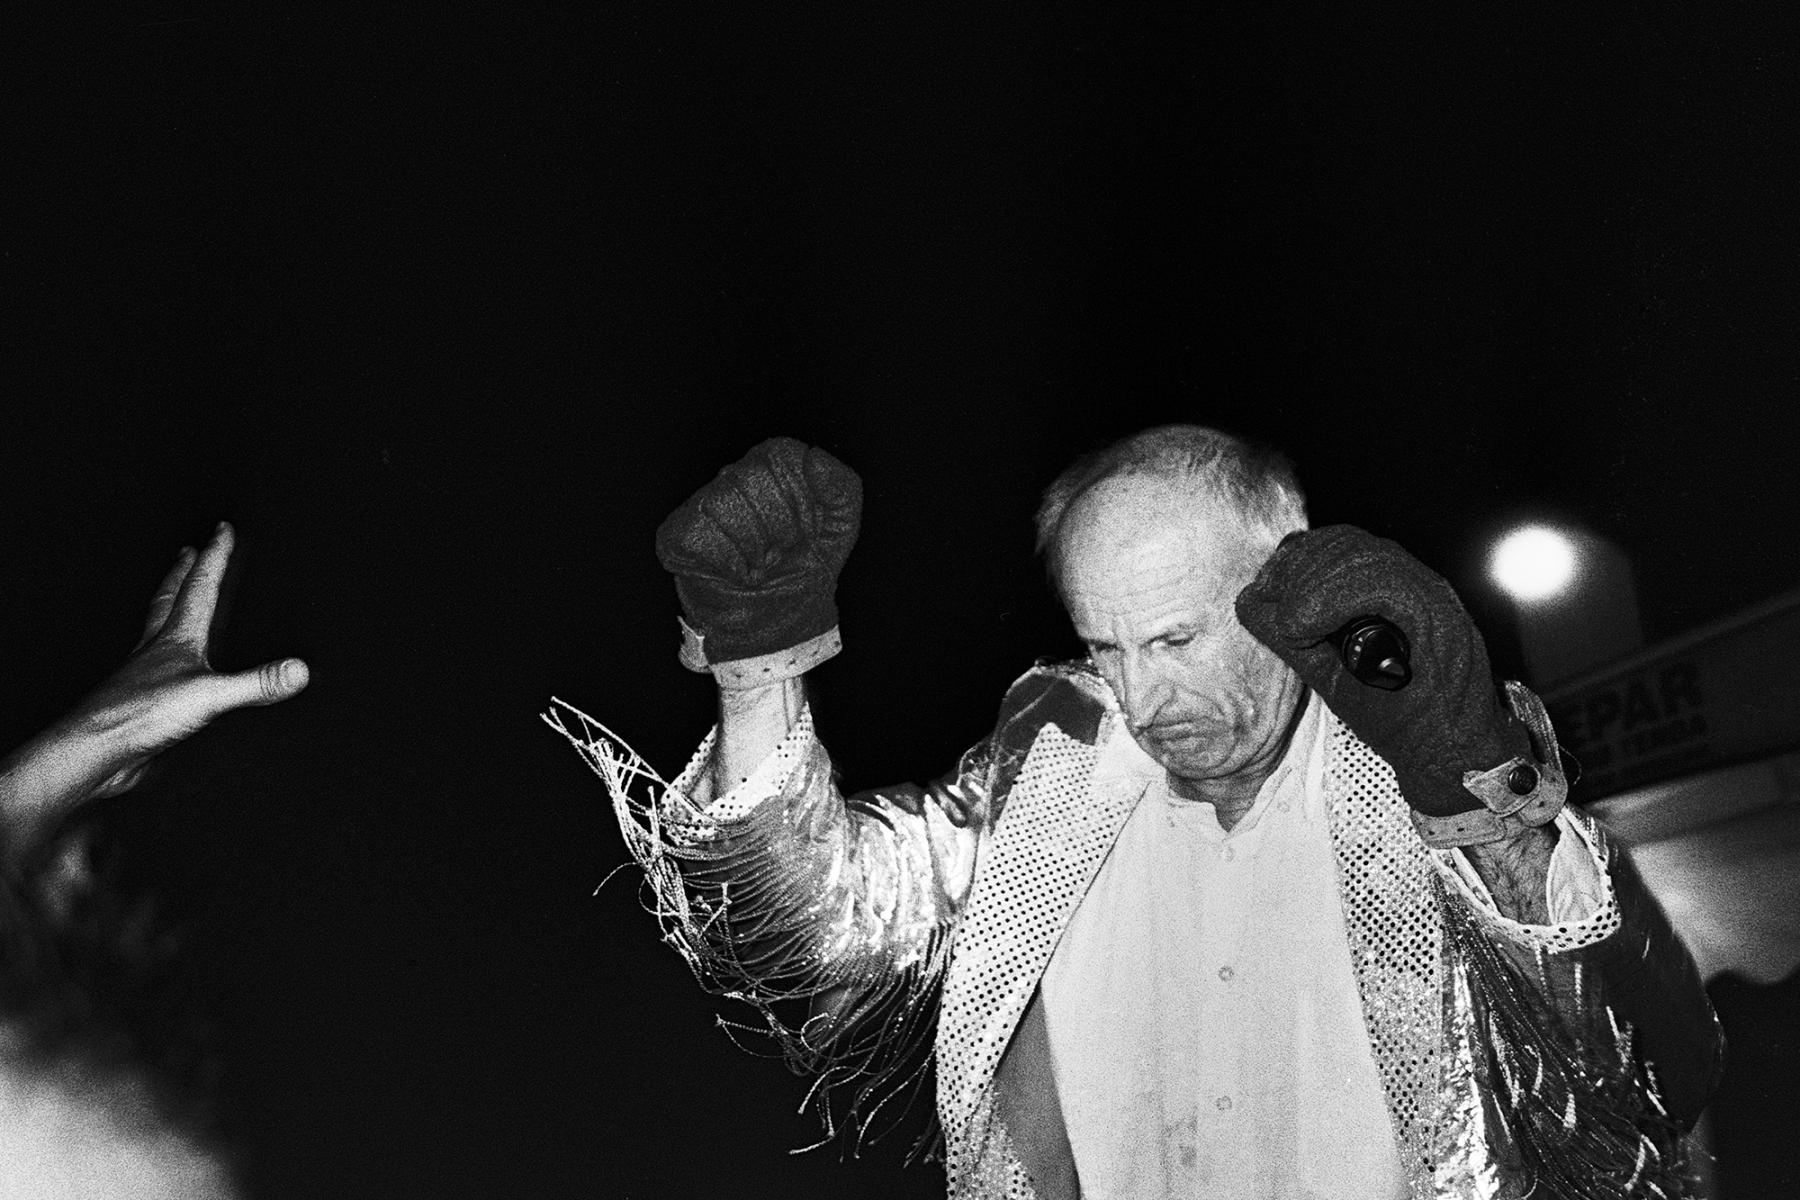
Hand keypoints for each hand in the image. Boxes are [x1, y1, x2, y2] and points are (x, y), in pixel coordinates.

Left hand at [0, 522, 307, 857]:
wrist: (94, 751)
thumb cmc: (138, 718)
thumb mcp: (209, 696)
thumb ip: (256, 683)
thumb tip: (298, 669)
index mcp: (176, 640)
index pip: (200, 588)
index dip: (214, 557)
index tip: (222, 531)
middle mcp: (157, 651)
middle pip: (170, 600)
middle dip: (183, 573)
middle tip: (188, 551)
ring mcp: (146, 676)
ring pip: (158, 629)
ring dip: (168, 606)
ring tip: (174, 595)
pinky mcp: (144, 703)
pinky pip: (158, 666)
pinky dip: (164, 653)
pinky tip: (168, 664)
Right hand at [655, 437, 860, 671]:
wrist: (777, 626)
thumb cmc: (804, 573)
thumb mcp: (840, 530)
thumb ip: (841, 487)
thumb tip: (815, 456)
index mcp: (771, 469)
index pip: (778, 454)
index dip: (795, 497)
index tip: (802, 530)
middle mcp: (733, 478)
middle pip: (750, 477)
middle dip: (776, 527)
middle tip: (779, 553)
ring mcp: (702, 505)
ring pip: (721, 503)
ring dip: (751, 547)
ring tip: (758, 565)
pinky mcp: (677, 535)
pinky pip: (697, 531)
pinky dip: (726, 560)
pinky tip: (736, 573)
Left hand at [1234, 525, 1527, 819]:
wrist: (1449, 756)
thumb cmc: (1396, 715)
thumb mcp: (1327, 670)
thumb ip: (1293, 634)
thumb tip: (1249, 600)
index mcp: (1393, 588)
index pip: (1339, 542)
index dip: (1295, 558)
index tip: (1266, 590)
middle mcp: (1415, 582)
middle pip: (1347, 542)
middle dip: (1298, 569)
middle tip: (1277, 611)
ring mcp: (1430, 597)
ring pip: (1363, 557)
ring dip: (1312, 586)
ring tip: (1293, 626)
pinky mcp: (1439, 617)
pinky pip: (1381, 585)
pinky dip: (1332, 600)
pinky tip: (1306, 625)